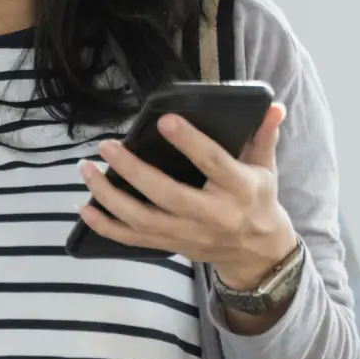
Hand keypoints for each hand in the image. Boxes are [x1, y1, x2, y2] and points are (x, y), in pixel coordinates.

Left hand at [77, 104, 297, 284]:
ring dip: (110, 196)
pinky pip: (133, 239)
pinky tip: (86, 208)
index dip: (189, 142)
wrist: (256, 253)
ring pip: (143, 219)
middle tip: (107, 146)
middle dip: (133, 171)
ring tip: (87, 170)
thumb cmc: (256, 200)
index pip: (212, 163)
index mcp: (238, 189)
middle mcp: (211, 214)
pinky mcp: (171, 245)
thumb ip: (264, 136)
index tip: (165, 120)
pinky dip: (106, 226)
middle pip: (167, 194)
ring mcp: (188, 234)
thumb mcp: (266, 168)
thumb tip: (273, 105)